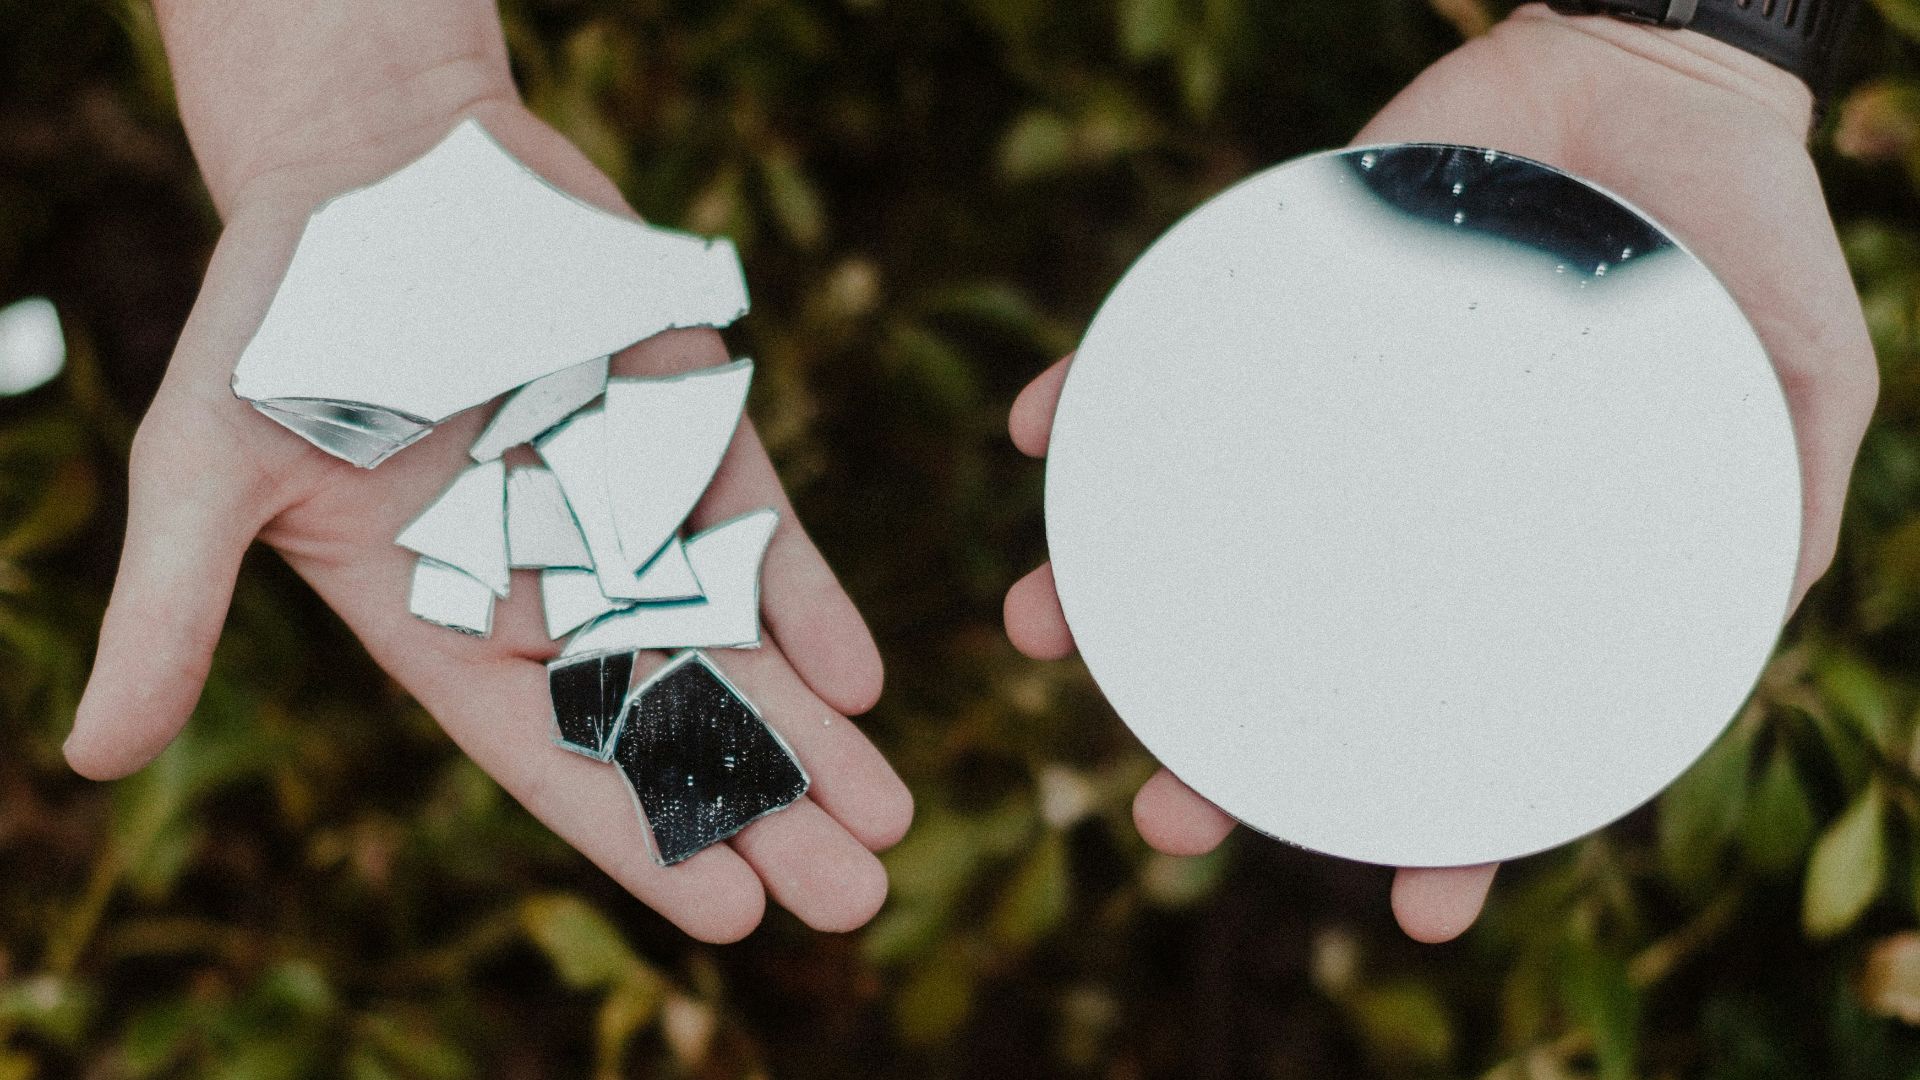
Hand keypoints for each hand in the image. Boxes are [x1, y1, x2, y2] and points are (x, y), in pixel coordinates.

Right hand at [65, 34, 910, 939]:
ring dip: (814, 730)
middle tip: (856, 897)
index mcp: (444, 624)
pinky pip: (759, 532)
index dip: (640, 836)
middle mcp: (550, 588)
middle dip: (761, 809)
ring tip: (890, 817)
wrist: (377, 165)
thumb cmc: (277, 315)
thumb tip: (91, 759)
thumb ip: (176, 607)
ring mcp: (629, 515)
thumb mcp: (204, 462)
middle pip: (669, 723)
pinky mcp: (687, 436)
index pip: (553, 757)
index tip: (730, 915)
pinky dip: (810, 598)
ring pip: (734, 646)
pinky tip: (866, 675)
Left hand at [1005, 3, 1877, 942]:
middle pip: (1295, 656)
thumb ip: (1771, 510)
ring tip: (1039, 628)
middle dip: (1217, 748)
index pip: (1469, 720)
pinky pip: (1153, 364)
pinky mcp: (1272, 306)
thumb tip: (1742, 635)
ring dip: (1101, 591)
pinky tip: (1032, 434)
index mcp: (1510, 555)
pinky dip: (1080, 399)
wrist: (1651, 76)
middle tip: (1166, 817)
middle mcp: (1395, 509)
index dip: (1453, 827)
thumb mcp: (1800, 382)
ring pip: (1193, 531)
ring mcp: (1322, 416)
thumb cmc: (1735, 243)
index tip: (1412, 911)